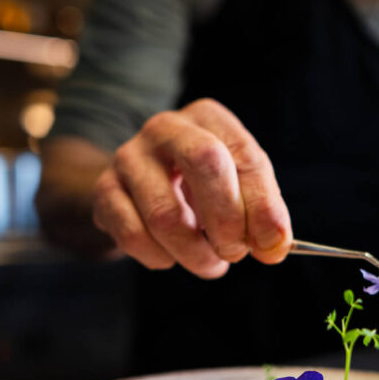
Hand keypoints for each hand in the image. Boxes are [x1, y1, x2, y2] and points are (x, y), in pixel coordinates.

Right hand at [91, 98, 292, 276]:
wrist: (139, 187)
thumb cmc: (201, 186)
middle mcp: (166, 127)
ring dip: (194, 253)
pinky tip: (169, 255)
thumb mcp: (238, 187)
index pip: (244, 156)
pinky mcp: (105, 190)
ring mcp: (129, 157)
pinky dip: (159, 257)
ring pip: (165, 215)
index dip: (262, 206)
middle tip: (235, 252)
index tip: (271, 245)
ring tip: (208, 262)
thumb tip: (273, 245)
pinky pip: (133, 236)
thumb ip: (261, 212)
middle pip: (205, 163)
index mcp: (208, 117)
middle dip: (227, 221)